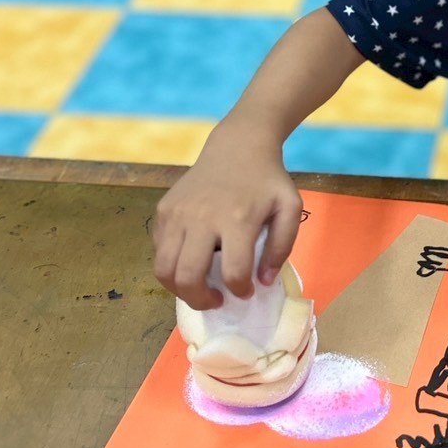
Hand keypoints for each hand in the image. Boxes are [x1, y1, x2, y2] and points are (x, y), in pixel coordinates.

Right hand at [153, 122, 303, 309]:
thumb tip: (264, 281)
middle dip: (200, 300)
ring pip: (164, 269)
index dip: (240, 291)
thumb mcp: (289, 208)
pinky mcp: (163, 210)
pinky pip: (158, 250)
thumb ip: (282, 246)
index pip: (233, 272)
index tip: (246, 292)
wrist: (237, 146)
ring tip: (197, 289)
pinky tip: (191, 260)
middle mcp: (201, 218)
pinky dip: (170, 265)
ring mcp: (177, 214)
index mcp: (237, 220)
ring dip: (179, 289)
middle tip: (215, 300)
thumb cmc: (266, 180)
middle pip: (187, 277)